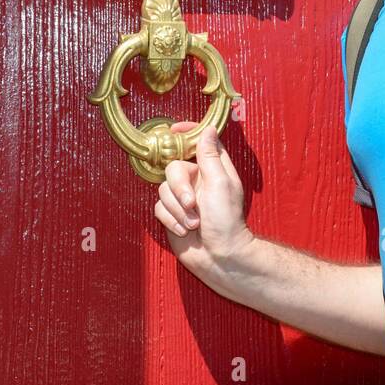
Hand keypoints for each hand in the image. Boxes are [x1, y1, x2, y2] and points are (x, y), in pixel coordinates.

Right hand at [154, 120, 253, 274]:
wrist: (218, 256)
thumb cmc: (226, 220)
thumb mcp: (220, 183)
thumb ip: (210, 156)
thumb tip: (208, 128)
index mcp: (213, 169)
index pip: (198, 142)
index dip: (187, 133)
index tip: (174, 130)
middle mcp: (196, 180)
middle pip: (173, 168)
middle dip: (179, 188)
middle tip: (192, 204)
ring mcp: (183, 198)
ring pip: (163, 190)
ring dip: (177, 210)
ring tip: (193, 224)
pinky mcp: (171, 215)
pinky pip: (158, 209)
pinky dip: (171, 220)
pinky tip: (184, 231)